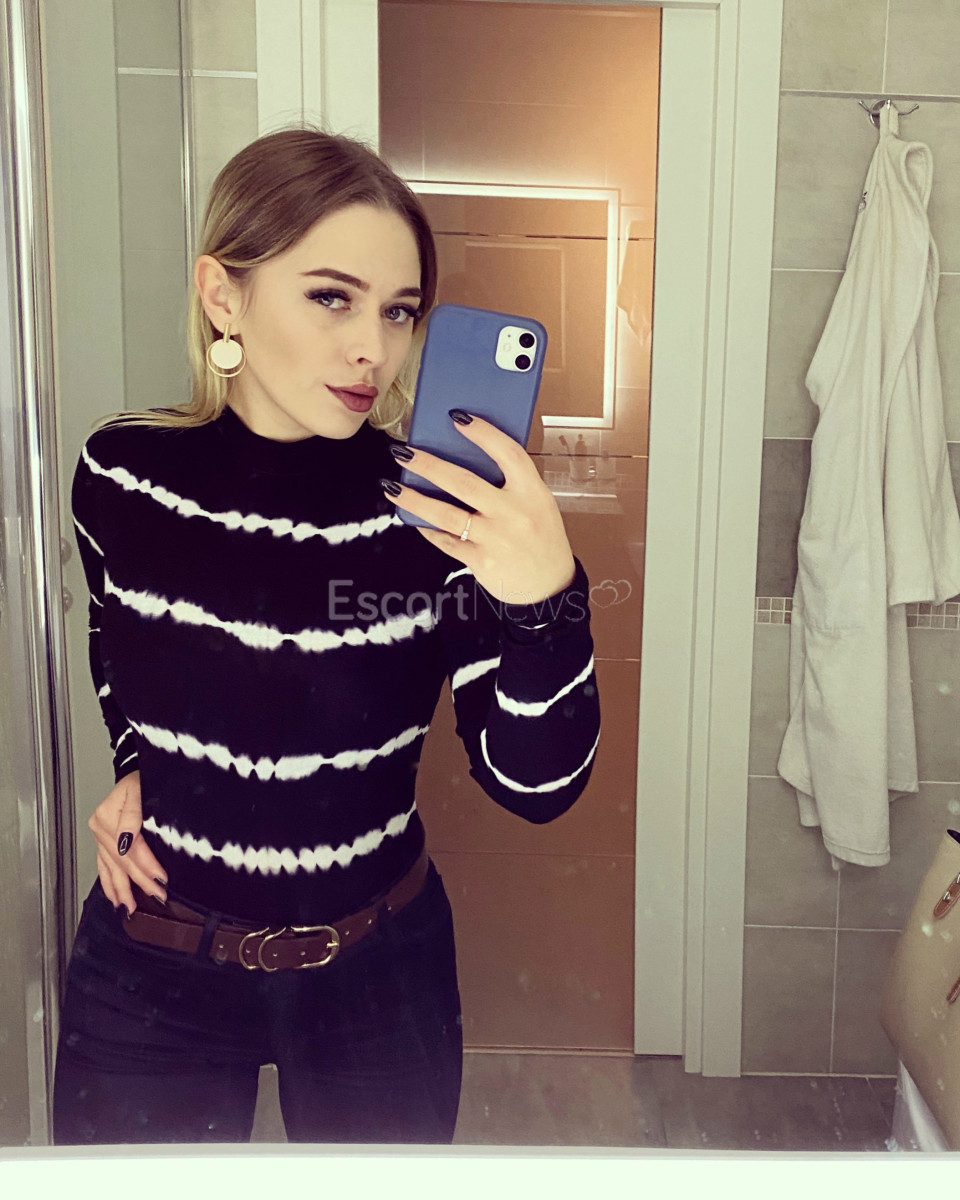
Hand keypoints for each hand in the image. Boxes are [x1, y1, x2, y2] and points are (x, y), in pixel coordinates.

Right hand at [88, 770, 166, 913]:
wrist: (138, 771)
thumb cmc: (145, 778)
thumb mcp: (141, 789)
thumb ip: (132, 815)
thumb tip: (126, 840)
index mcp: (108, 814)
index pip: (131, 847)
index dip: (147, 864)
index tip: (161, 878)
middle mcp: (101, 826)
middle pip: (122, 860)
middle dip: (140, 881)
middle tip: (158, 895)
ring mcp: (99, 835)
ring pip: (111, 868)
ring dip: (122, 889)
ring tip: (131, 907)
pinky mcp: (102, 841)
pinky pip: (103, 866)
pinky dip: (109, 883)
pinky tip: (115, 898)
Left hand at [384, 412, 575, 605]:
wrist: (550, 586)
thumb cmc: (541, 537)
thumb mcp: (538, 503)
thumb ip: (512, 483)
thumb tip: (468, 457)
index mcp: (532, 492)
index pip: (508, 454)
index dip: (483, 433)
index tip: (457, 417)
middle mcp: (513, 513)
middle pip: (463, 482)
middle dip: (428, 464)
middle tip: (404, 451)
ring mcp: (496, 538)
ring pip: (446, 514)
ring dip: (414, 498)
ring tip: (392, 486)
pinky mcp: (481, 561)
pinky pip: (446, 541)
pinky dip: (428, 529)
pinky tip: (414, 519)